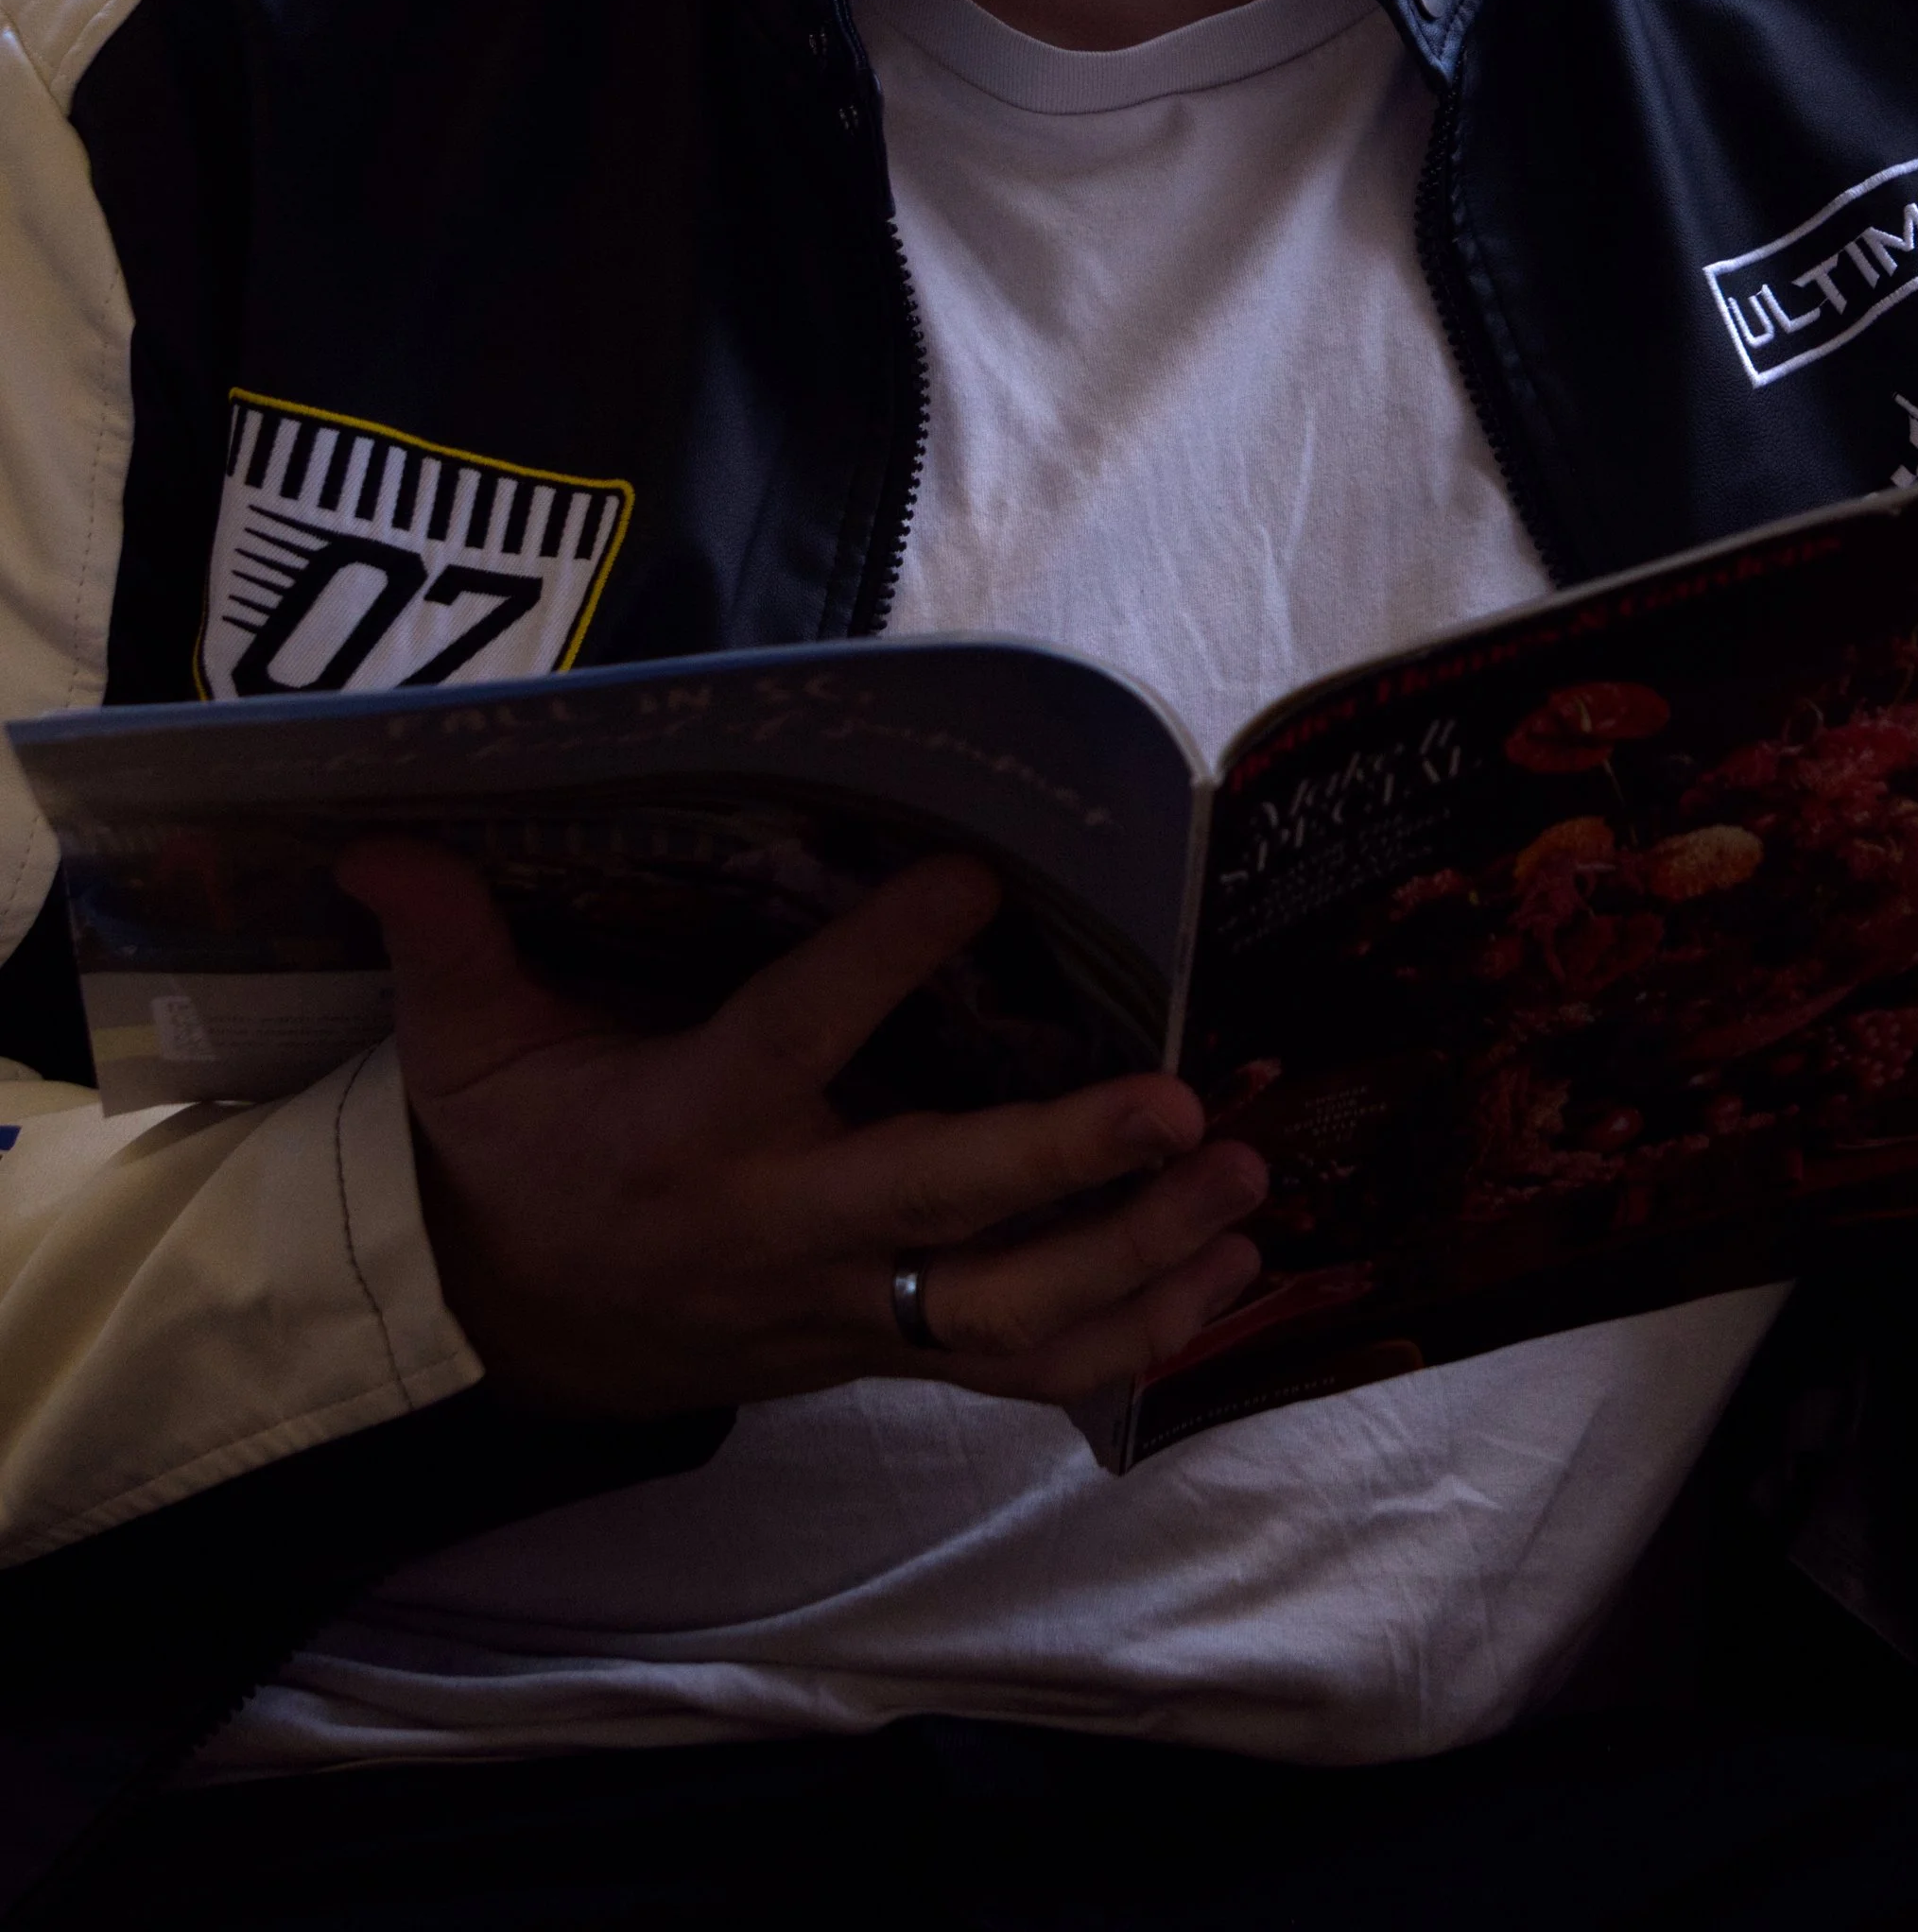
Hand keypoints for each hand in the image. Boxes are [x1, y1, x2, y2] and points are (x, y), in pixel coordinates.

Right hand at [336, 839, 1265, 1417]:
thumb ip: (449, 941)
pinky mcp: (892, 1352)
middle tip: (1187, 1107)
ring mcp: (853, 1306)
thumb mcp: (467, 1053)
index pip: (799, 1033)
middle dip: (1068, 1161)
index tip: (977, 877)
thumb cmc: (522, 1164)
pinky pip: (1027, 1369)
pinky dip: (1136, 1339)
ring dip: (1142, 1258)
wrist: (523, 1336)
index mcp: (698, 1128)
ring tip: (1250, 1186)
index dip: (883, 957)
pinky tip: (1231, 1284)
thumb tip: (384, 832)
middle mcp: (790, 1225)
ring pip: (1011, 1309)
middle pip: (943, 1207)